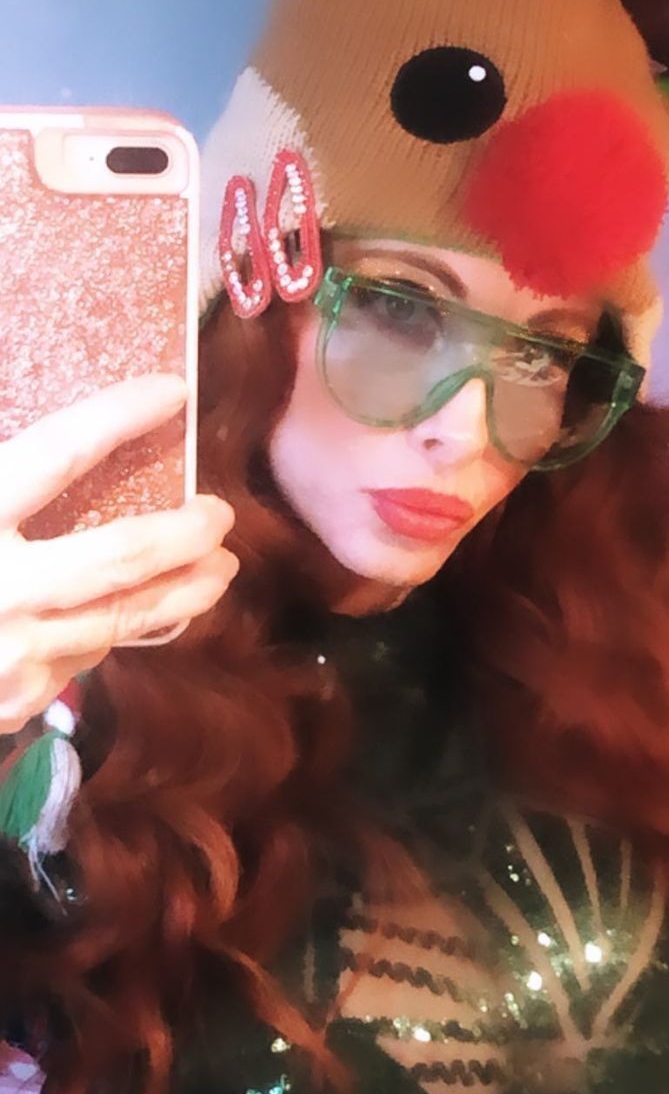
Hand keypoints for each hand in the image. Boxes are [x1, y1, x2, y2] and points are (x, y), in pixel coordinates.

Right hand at [0, 375, 238, 733]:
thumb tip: (28, 442)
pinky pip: (75, 663)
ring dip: (175, 597)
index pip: (54, 456)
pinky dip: (108, 636)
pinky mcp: (12, 701)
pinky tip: (130, 619)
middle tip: (222, 516)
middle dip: (180, 536)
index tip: (172, 391)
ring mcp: (7, 656)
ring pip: (112, 621)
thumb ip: (9, 476)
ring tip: (218, 572)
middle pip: (114, 559)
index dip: (116, 419)